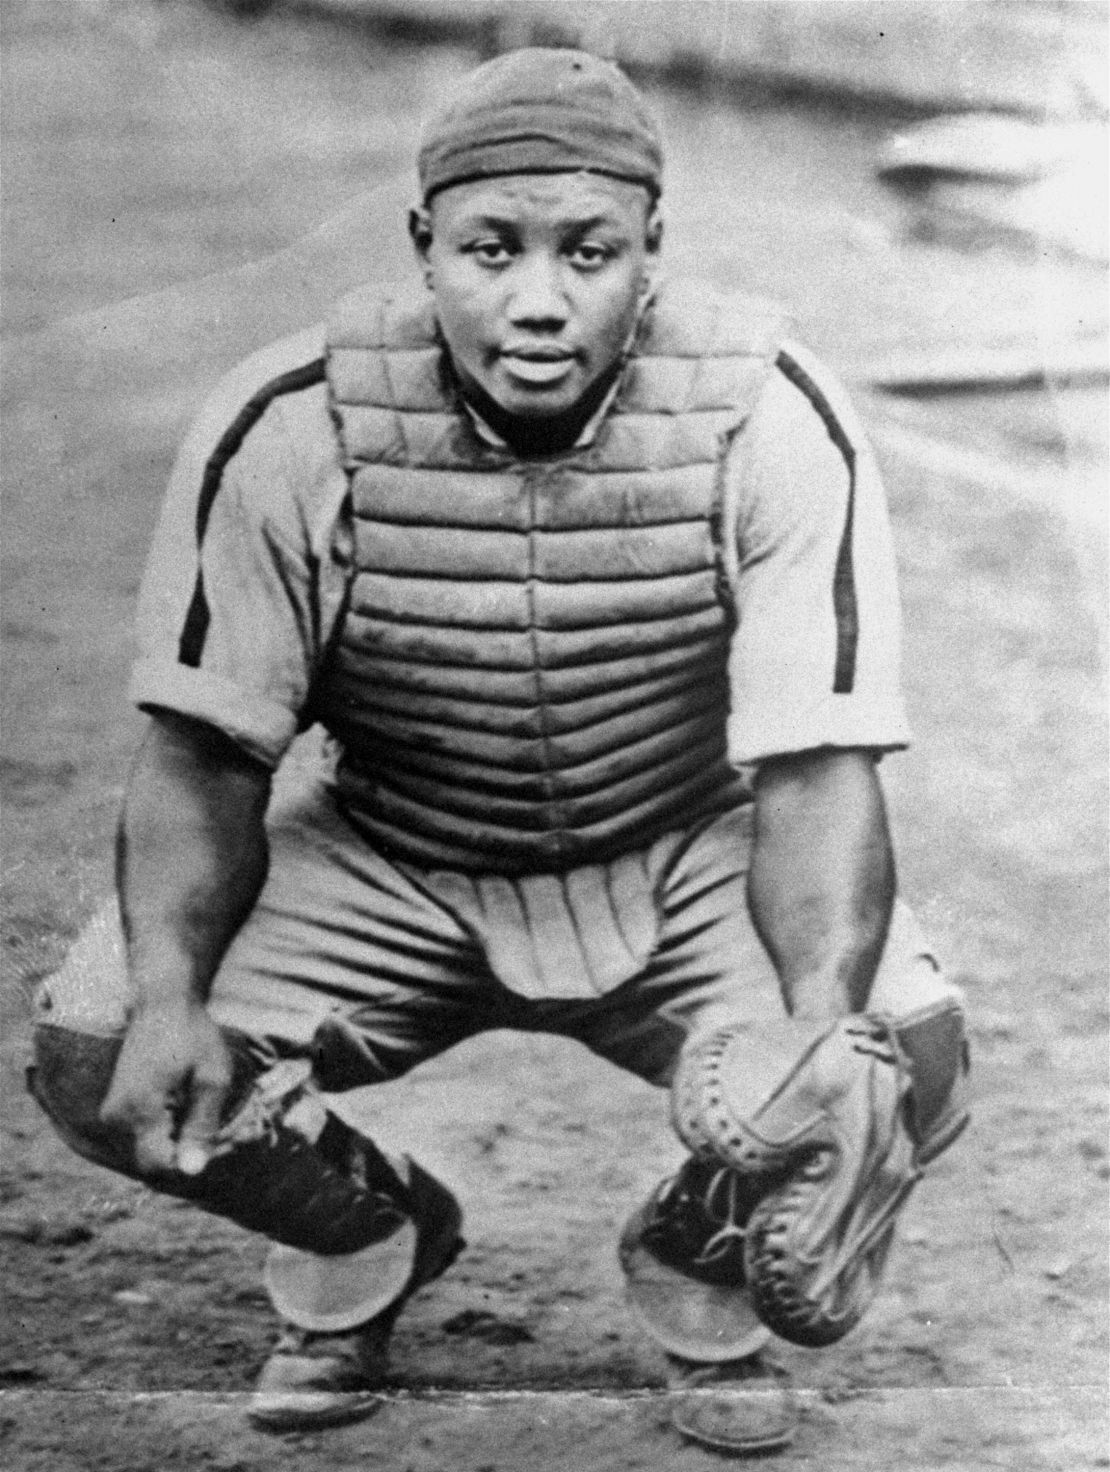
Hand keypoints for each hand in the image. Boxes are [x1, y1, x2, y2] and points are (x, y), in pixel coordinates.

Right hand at [100, 1002, 233, 1176]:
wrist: (162, 1004)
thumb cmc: (193, 1035)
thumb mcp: (212, 1077)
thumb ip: (202, 1125)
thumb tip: (192, 1172)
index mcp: (140, 1110)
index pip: (160, 1166)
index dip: (191, 1160)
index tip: (215, 1137)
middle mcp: (117, 1117)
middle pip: (153, 1162)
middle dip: (185, 1152)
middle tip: (213, 1120)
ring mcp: (112, 1114)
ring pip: (148, 1151)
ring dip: (176, 1141)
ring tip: (199, 1107)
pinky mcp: (114, 1110)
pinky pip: (142, 1136)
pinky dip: (165, 1130)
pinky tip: (184, 1105)